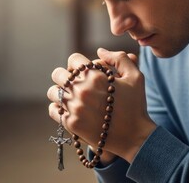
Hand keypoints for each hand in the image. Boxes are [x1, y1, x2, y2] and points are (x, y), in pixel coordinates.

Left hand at [47, 48, 155, 162]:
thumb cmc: (135, 105)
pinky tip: (67, 108)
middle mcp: (82, 90)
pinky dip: (57, 108)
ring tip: (70, 96)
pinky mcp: (71, 124)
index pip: (73, 59)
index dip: (78, 63)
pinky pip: (53, 110)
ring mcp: (75, 108)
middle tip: (74, 83)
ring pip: (53, 92)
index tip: (83, 71)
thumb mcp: (135, 76)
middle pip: (58, 74)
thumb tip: (100, 50)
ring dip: (59, 92)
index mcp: (96, 76)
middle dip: (66, 76)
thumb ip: (119, 58)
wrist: (135, 137)